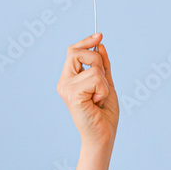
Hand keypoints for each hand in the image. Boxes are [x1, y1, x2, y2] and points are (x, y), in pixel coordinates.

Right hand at [56, 33, 118, 148]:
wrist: (103, 134)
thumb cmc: (103, 112)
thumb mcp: (106, 83)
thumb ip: (103, 65)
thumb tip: (100, 44)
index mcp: (70, 79)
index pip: (73, 51)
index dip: (86, 41)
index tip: (100, 35)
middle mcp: (64, 82)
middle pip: (78, 53)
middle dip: (98, 62)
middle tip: (102, 82)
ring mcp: (67, 89)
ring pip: (94, 68)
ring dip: (104, 83)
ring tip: (99, 98)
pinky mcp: (73, 96)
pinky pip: (96, 78)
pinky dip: (103, 90)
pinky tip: (97, 103)